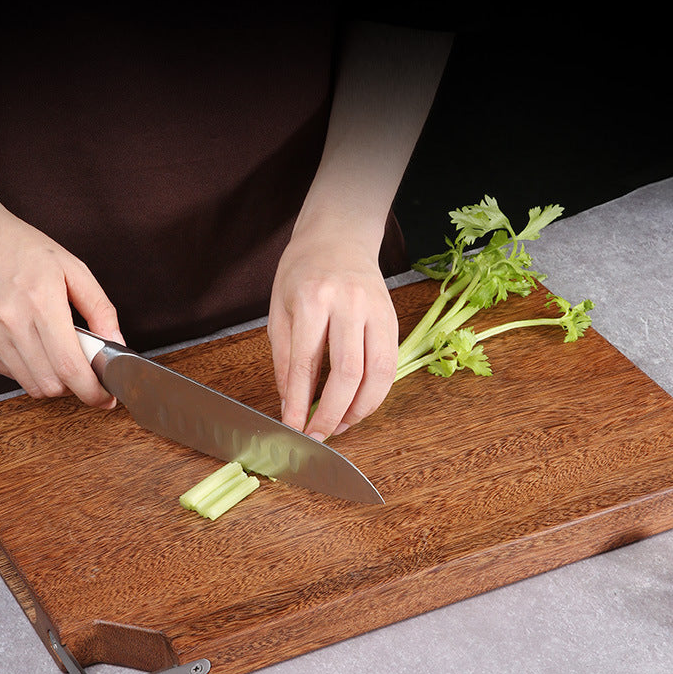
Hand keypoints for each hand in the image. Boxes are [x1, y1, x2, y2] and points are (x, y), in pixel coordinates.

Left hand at [267, 21, 450, 438]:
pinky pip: (390, 367)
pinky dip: (376, 395)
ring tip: (340, 427)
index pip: (305, 361)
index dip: (298, 401)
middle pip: (347, 372)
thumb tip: (291, 405)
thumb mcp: (280, 310)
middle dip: (331, 413)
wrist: (339, 237)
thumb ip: (286, 358)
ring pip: (376, 373)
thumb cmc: (302, 272)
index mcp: (312, 297)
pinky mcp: (393, 320)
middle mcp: (348, 303)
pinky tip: (359, 408)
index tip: (292, 427)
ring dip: (359, 410)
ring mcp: (376, 310)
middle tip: (317, 436)